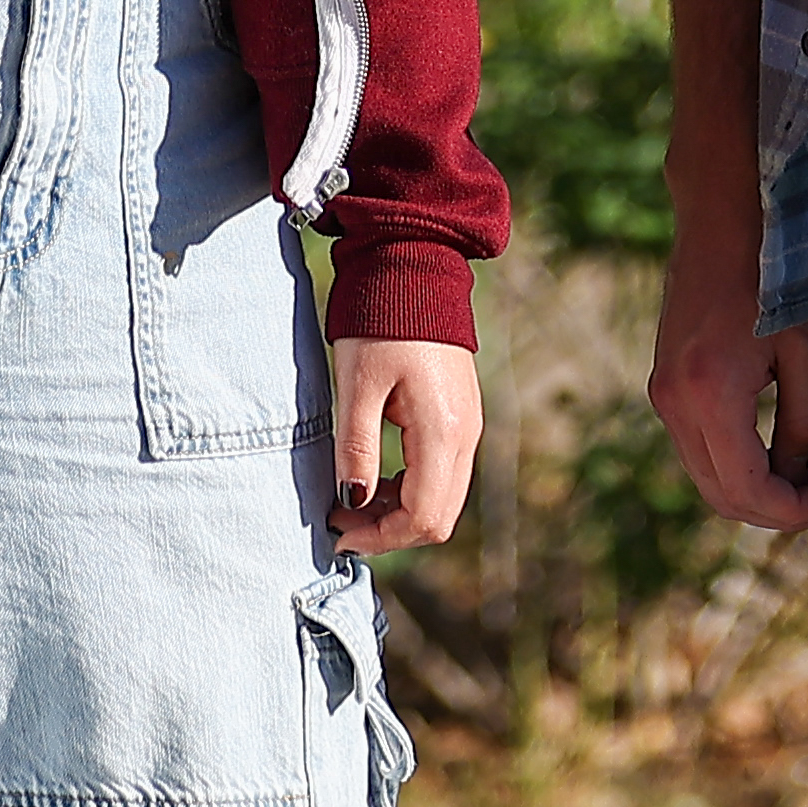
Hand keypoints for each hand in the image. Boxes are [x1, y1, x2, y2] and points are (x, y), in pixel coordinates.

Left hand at [330, 337, 481, 555]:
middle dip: (389, 531)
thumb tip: (352, 504)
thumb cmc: (381, 322)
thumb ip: (357, 450)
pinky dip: (411, 489)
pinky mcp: (462, 417)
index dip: (379, 537)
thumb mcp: (357, 387)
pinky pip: (443, 474)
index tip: (338, 532)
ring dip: (399, 512)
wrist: (415, 268)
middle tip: (341, 519)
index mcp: (443, 432)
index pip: (422, 518)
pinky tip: (377, 475)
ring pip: (443, 499)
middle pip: (439, 518)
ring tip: (352, 498)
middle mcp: (466, 436)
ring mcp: (469, 426)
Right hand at [643, 245, 807, 531]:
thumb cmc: (777, 274)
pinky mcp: (663, 382)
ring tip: (807, 479)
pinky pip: (695, 447)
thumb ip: (803, 425)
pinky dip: (732, 465)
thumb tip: (797, 481)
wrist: (724, 215)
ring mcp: (662, 392)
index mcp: (710, 394)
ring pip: (704, 476)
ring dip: (753, 491)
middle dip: (774, 511)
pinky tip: (774, 452)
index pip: (748, 490)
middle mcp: (673, 401)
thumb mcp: (807, 352)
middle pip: (719, 494)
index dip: (795, 512)